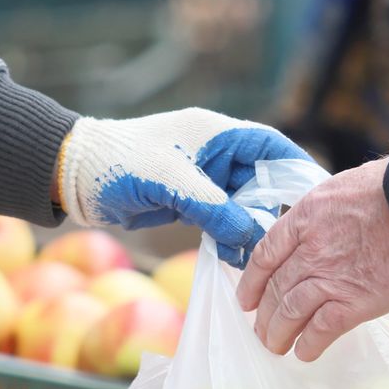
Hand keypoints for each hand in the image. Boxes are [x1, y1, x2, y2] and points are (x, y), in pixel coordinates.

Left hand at [58, 109, 310, 265]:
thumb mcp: (173, 185)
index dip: (296, 165)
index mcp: (216, 134)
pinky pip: (221, 219)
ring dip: (251, 227)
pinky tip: (238, 255)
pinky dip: (230, 236)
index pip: (270, 144)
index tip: (317, 190)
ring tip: (263, 252)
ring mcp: (202, 179)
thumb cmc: (119, 164)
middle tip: (292, 235)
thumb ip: (217, 211)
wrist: (72, 177)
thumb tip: (254, 239)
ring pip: (242, 204)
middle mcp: (215, 153)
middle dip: (274, 206)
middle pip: (261, 178)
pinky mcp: (188, 202)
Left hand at [235, 159, 388, 360]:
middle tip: (261, 331)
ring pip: (290, 311)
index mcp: (306, 218)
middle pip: (276, 287)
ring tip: (275, 347)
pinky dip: (309, 344)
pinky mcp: (356, 302)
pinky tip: (304, 353)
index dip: (252, 282)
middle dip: (264, 314)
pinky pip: (322, 329)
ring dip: (279, 333)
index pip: (266, 254)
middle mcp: (311, 250)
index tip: (246, 300)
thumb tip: (328, 227)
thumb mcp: (344, 189)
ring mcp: (331, 277)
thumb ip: (327, 213)